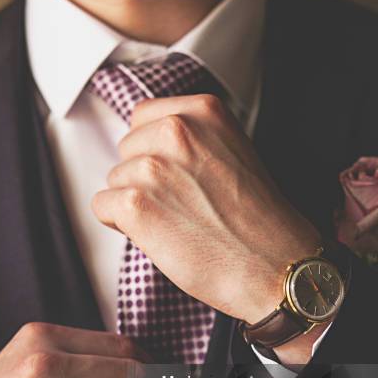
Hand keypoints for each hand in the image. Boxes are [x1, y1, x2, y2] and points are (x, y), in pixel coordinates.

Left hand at [92, 94, 319, 324]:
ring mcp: (154, 167)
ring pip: (115, 181)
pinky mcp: (137, 204)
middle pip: (126, 149)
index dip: (152, 152)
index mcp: (203, 111)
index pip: (143, 118)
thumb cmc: (257, 221)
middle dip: (142, 177)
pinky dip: (122, 226)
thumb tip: (149, 147)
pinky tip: (158, 236)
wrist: (275, 266)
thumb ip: (194, 141)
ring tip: (177, 223)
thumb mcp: (232, 153)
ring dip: (135, 204)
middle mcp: (176, 130)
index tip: (174, 177)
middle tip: (180, 205)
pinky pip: (102, 207)